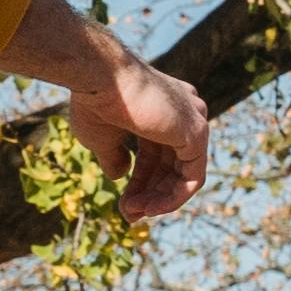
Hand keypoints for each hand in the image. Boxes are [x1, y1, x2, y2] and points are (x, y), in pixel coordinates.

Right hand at [0, 0, 211, 219]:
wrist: (98, 77)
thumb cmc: (94, 101)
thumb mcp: (101, 137)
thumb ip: (114, 157)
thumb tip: (119, 177)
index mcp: (162, 108)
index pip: (157, 154)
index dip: (140, 181)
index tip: (124, 204)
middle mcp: (183, 112)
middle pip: (171, 165)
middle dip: (150, 193)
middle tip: (129, 213)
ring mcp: (193, 120)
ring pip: (184, 174)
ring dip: (160, 199)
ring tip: (133, 213)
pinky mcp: (196, 133)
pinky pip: (193, 177)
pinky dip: (174, 196)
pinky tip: (151, 208)